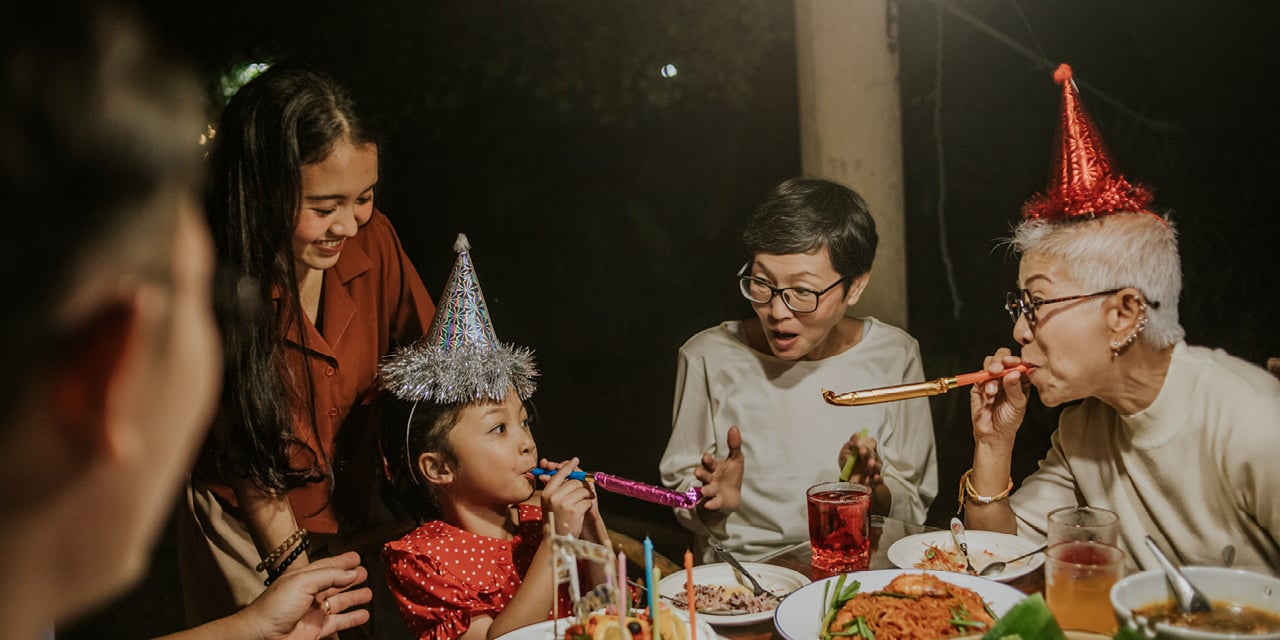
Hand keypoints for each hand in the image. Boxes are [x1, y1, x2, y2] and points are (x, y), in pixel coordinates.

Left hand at [241, 551, 371, 639]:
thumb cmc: (272, 608)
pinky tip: (362, 615)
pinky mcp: (317, 629)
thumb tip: (350, 573)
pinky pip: (339, 622)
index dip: (342, 561)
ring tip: (368, 594)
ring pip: (340, 602)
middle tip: (365, 573)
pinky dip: (352, 619)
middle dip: (351, 578)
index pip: (327, 566)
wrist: (262, 636)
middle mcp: (310, 594)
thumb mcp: (301, 582)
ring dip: (354, 597)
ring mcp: (314, 612)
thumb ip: (328, 576)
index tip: (356, 557)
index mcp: (304, 578)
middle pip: (335, 583)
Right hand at [537, 457, 595, 536]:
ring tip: (581, 504)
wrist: (557, 540)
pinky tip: (581, 512)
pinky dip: (587, 506)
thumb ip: (554, 487)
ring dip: (586, 496)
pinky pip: (587, 501)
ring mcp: (564, 503)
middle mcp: (554, 496)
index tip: (575, 460)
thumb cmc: (555, 520)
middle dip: (581, 486)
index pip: (559, 474)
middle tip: (582, 494)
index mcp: (547, 493)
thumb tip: (560, 469)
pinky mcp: (575, 511)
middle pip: (574, 481)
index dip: (568, 466)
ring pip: (582, 490)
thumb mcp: (549, 503)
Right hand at [693, 425, 742, 511]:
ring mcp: (712, 491)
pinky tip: (709, 504)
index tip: (706, 456)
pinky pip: (713, 503)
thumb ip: (734, 445)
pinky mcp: (716, 502)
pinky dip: (711, 504)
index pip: (708, 462)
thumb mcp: (736, 459)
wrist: (732, 497)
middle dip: (701, 473)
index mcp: (714, 467)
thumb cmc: (731, 476)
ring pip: (707, 489)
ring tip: (705, 490)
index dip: (707, 459)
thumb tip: (734, 427)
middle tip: (698, 472)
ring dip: (705, 489)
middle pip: (703, 475)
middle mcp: (710, 479)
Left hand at [836, 433, 881, 489]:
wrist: (849, 483)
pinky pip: (879, 480)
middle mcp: (873, 459)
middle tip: (862, 451)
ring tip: (869, 464)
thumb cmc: (848, 465)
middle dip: (868, 452)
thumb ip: (850, 444)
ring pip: (877, 466)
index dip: (866, 442)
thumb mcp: (845, 454)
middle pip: (874, 454)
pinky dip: (877, 479)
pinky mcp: (875, 482)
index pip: (871, 443)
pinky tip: (872, 478)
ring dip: (874, 464)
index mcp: (867, 450)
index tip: (857, 443)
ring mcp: (875, 470)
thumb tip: (856, 435)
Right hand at [969, 349, 1030, 446]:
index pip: (1018, 362)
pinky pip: (979, 377)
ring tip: (993, 391)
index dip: (1015, 359)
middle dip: (999, 361)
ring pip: (989, 363)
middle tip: (997, 370)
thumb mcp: (1017, 404)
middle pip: (1002, 357)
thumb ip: (1015, 388)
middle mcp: (1006, 376)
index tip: (1012, 363)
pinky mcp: (979, 385)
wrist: (993, 434)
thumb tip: (1013, 372)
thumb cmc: (1009, 420)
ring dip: (990, 375)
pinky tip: (988, 397)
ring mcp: (992, 379)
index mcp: (1020, 379)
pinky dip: (983, 385)